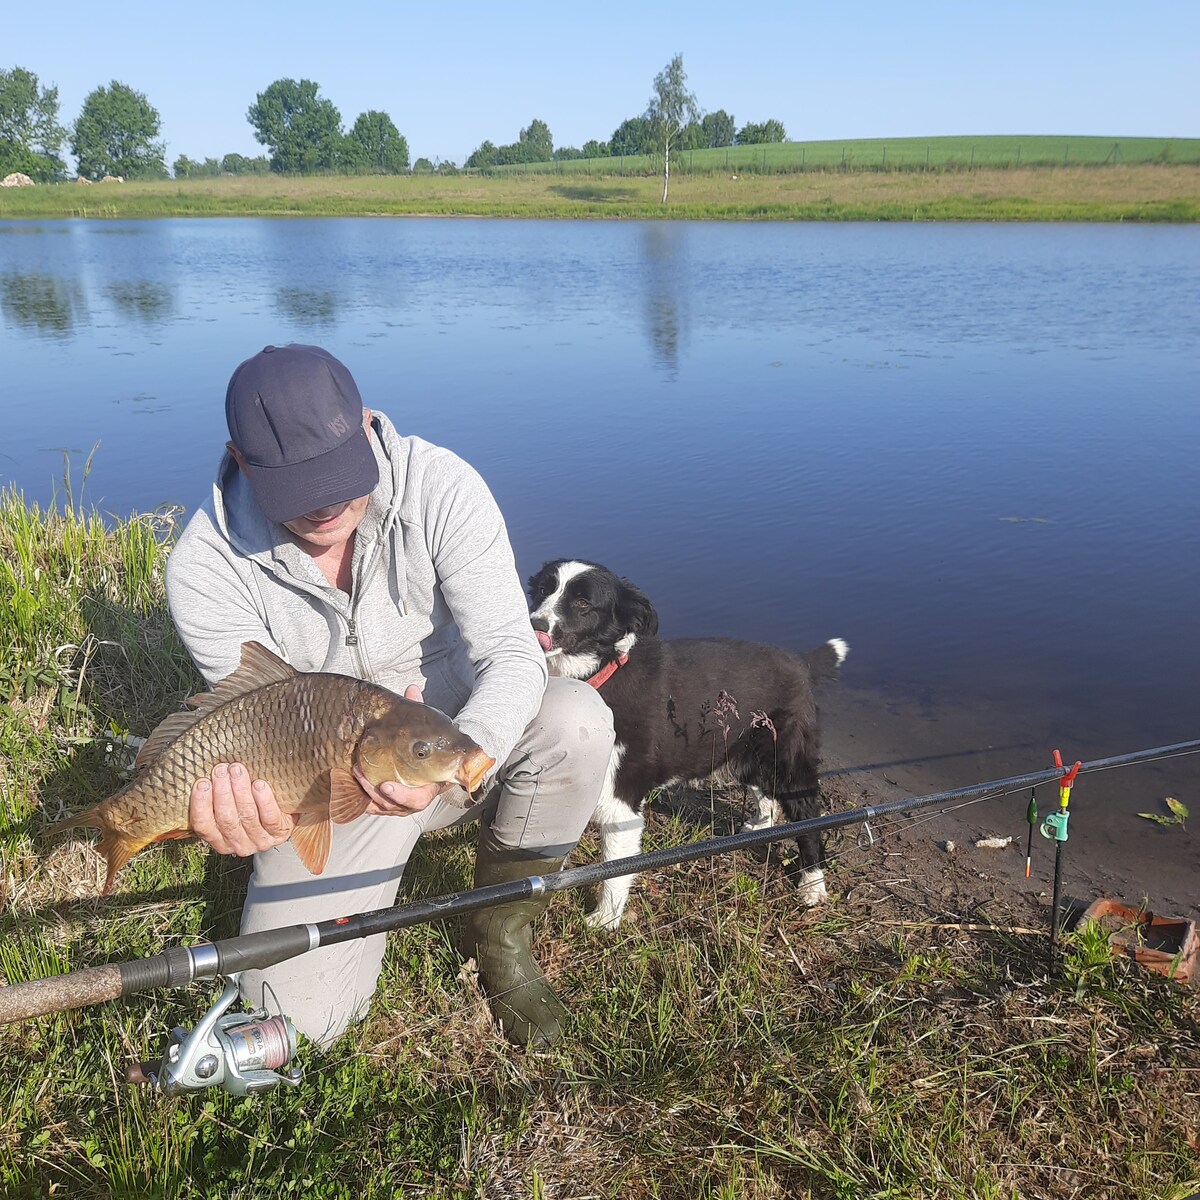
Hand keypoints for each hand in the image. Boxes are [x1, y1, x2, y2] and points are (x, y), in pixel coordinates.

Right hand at [190, 761, 296, 855]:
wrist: (282, 823)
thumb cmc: (250, 810)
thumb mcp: (230, 811)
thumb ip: (217, 799)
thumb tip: (206, 772)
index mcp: (219, 840)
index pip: (203, 826)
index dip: (200, 804)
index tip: (202, 782)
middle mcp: (237, 844)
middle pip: (226, 818)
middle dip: (222, 791)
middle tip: (221, 770)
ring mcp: (259, 841)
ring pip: (247, 815)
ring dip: (240, 790)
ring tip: (237, 770)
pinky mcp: (278, 834)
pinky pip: (269, 817)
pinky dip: (263, 799)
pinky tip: (259, 785)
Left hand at [357, 685, 449, 816]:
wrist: (426, 757)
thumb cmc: (423, 744)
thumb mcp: (422, 728)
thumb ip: (417, 711)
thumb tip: (412, 689)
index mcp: (431, 783)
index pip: (420, 798)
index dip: (403, 795)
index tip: (385, 784)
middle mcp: (416, 797)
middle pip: (399, 807)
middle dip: (380, 797)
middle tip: (363, 780)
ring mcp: (401, 803)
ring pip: (384, 807)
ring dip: (368, 794)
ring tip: (355, 775)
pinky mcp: (388, 803)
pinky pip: (374, 807)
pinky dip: (362, 800)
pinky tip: (350, 787)